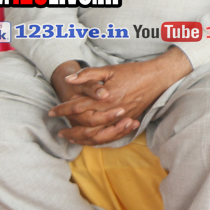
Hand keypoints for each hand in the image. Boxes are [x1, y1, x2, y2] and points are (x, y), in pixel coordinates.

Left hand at [48, 47, 192, 144]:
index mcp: (106, 97)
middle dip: (70, 129)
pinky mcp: (128, 120)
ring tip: (71, 138)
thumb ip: (88, 74)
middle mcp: (112, 110)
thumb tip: (68, 79)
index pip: (78, 107)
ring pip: (98, 134)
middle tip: (59, 130)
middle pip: (86, 125)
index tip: (52, 112)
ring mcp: (121, 117)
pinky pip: (111, 136)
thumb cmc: (134, 72)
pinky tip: (90, 139)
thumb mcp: (110, 69)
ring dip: (82, 138)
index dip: (63, 110)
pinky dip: (98, 140)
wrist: (157, 78)